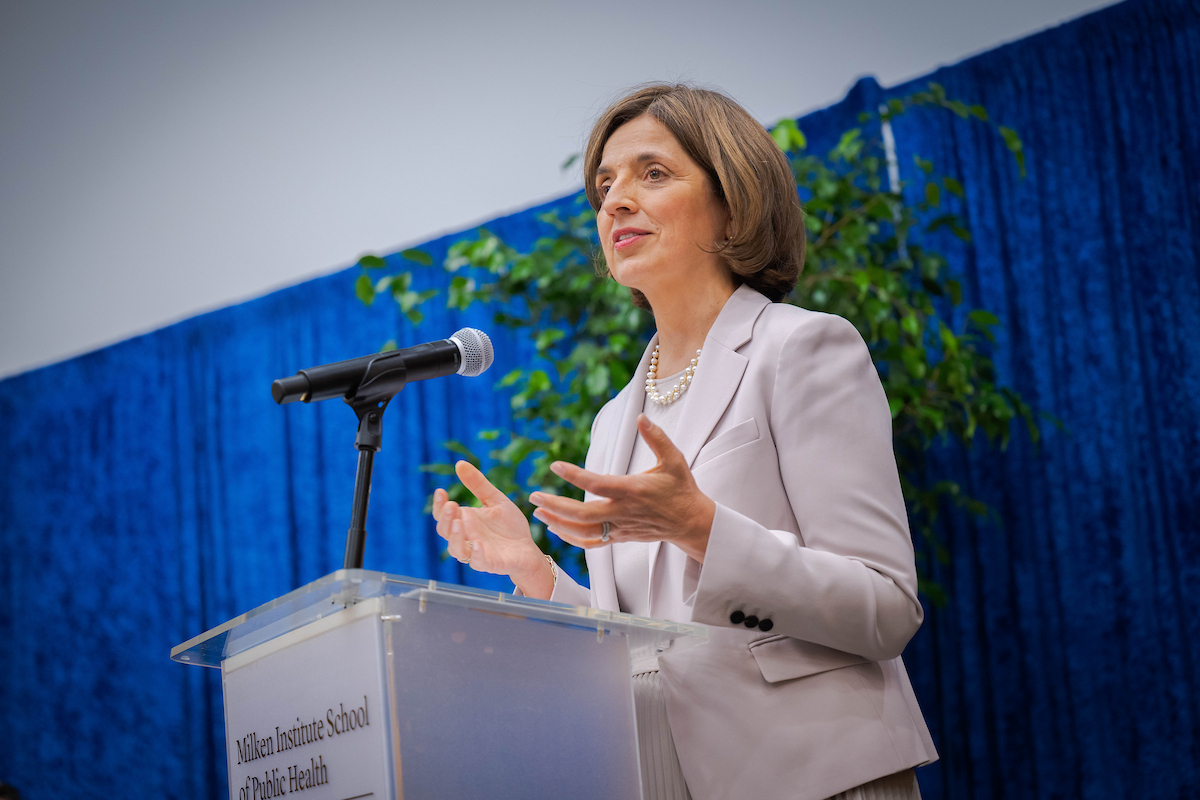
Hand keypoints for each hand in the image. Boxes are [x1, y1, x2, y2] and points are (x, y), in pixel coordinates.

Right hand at [433, 461, 553, 597]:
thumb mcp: (495, 500)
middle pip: (445, 531)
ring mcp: (476, 552)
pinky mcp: (490, 564)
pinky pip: (477, 562)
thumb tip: (459, 463)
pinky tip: (477, 544)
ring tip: (459, 522)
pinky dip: (476, 555)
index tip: (440, 491)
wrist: (528, 548)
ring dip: (455, 537)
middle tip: (451, 505)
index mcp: (465, 521)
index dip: (439, 505)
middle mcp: (466, 537)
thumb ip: (478, 485)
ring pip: (456, 549)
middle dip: (445, 519)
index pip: (444, 515)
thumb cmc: (509, 526)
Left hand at [529, 414, 715, 562]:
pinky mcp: (620, 537)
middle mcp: (623, 512)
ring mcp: (620, 527)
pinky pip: (592, 543)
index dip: (575, 475)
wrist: (690, 523)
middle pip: (583, 514)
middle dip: (556, 506)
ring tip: (538, 512)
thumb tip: (642, 417)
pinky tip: (556, 529)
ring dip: (558, 523)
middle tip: (534, 497)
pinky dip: (572, 538)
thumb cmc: (682, 489)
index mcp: (633, 491)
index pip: (598, 484)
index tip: (555, 466)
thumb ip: (657, 438)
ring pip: (584, 532)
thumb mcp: (674, 460)